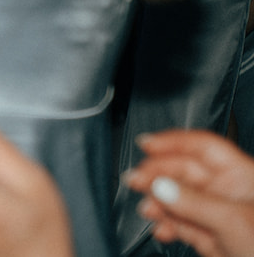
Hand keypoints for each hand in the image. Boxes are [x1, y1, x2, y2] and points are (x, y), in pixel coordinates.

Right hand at [129, 129, 253, 256]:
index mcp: (242, 176)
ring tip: (149, 210)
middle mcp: (228, 191)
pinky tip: (161, 228)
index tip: (146, 144)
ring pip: (177, 198)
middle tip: (136, 181)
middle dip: (157, 175)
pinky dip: (165, 224)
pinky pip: (179, 222)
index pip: (202, 147)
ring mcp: (217, 214)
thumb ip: (194, 202)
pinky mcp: (209, 236)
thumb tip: (160, 186)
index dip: (173, 142)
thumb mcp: (233, 221)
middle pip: (184, 171)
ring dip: (158, 203)